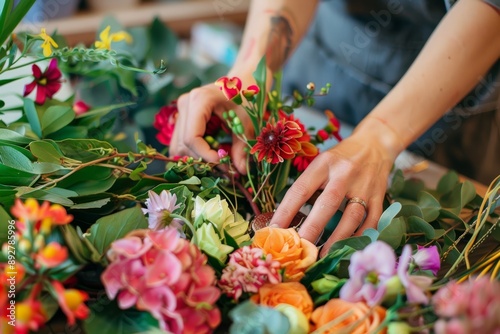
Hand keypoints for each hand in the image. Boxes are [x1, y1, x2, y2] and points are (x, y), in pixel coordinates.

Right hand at [169, 83, 252, 173]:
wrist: (244, 78)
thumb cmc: (247, 96)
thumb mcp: (248, 122)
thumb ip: (241, 148)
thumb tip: (240, 171)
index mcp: (199, 100)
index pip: (192, 138)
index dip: (205, 155)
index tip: (224, 164)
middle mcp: (185, 103)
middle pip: (183, 144)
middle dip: (202, 159)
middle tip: (225, 166)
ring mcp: (181, 110)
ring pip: (178, 145)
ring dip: (197, 157)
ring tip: (219, 159)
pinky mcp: (183, 116)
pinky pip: (181, 141)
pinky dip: (195, 151)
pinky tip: (212, 152)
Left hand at [269, 131, 397, 256]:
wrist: (375, 143)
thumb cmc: (341, 157)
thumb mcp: (321, 162)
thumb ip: (308, 185)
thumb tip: (287, 217)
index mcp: (324, 164)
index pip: (301, 189)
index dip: (286, 210)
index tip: (274, 229)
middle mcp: (345, 174)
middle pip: (328, 203)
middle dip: (312, 228)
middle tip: (299, 247)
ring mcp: (365, 186)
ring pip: (352, 216)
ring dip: (337, 238)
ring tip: (322, 254)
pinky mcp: (379, 196)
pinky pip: (371, 221)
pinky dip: (360, 236)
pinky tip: (348, 247)